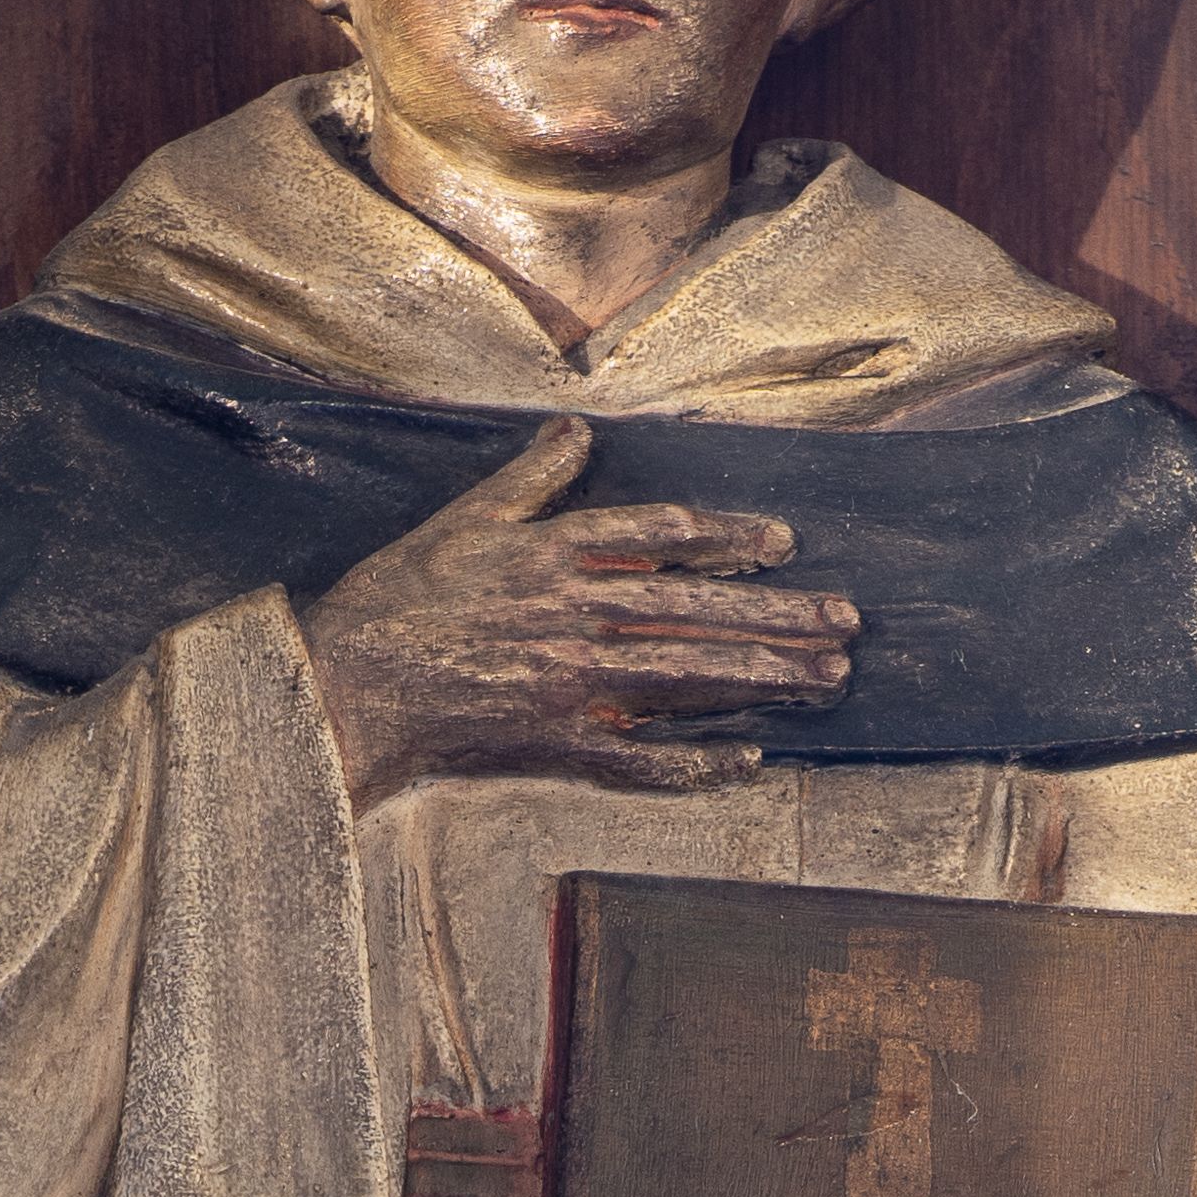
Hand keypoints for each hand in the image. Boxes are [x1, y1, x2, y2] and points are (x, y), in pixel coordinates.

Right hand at [297, 416, 856, 810]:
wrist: (349, 687)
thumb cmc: (398, 603)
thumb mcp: (464, 522)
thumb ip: (530, 481)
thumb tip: (575, 432)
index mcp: (558, 555)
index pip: (664, 537)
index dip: (729, 539)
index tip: (784, 544)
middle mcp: (578, 616)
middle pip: (699, 612)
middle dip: (781, 617)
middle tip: (847, 623)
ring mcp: (573, 685)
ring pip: (689, 679)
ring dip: (765, 680)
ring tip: (827, 680)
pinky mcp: (558, 745)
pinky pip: (642, 760)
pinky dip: (697, 763)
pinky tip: (748, 759)